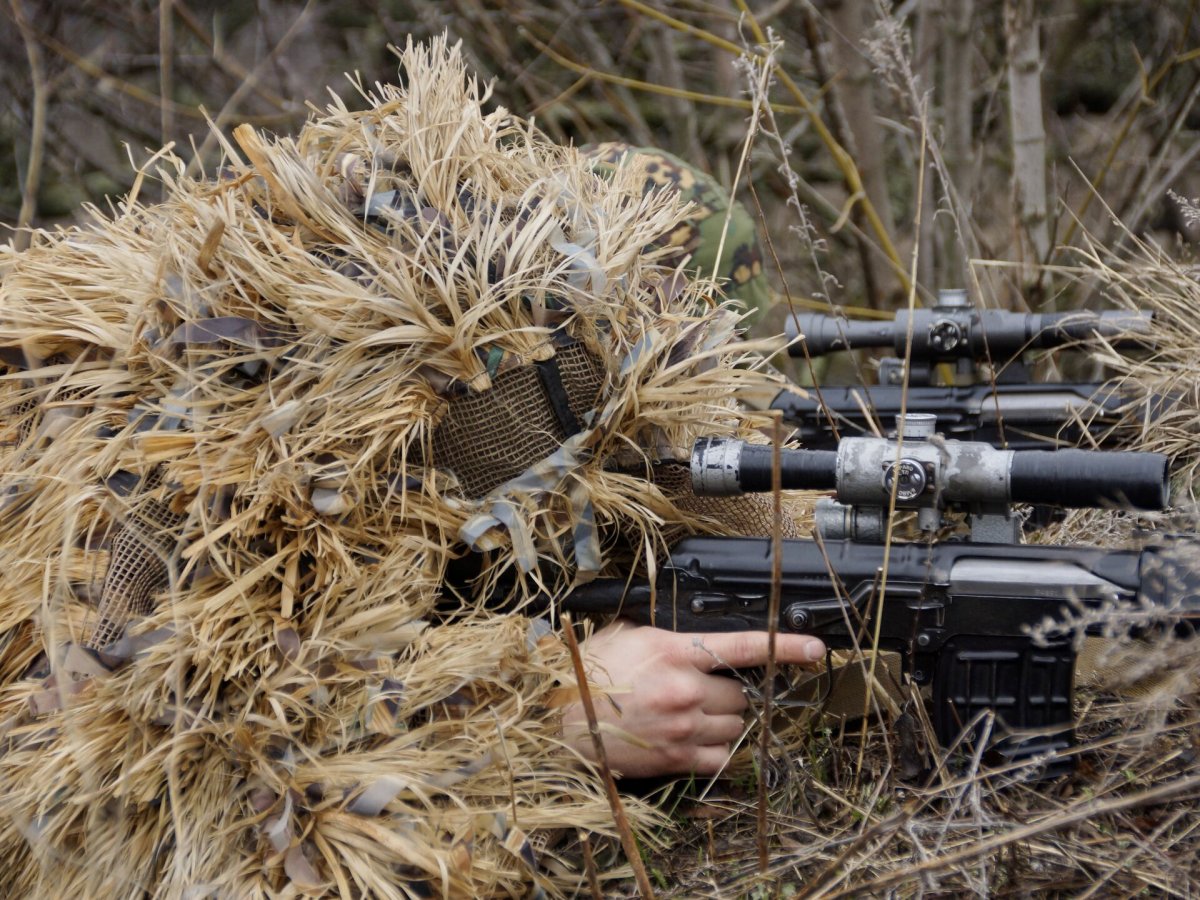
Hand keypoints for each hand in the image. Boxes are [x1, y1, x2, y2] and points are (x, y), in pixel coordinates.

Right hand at [561, 620, 825, 777]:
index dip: (786, 647)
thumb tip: (686, 640)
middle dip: (728, 692)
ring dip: (721, 720)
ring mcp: (685, 727)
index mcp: (676, 652)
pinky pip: (721, 757)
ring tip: (689, 715)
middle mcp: (688, 690)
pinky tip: (691, 740)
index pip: (745, 647)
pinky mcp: (678, 759)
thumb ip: (663, 636)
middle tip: (699, 690)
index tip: (816, 649)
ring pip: (735, 725)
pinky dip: (714, 749)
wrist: (558, 720)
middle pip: (741, 694)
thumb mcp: (625, 636)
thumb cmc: (587, 675)